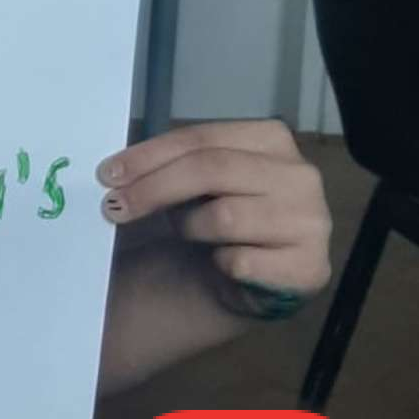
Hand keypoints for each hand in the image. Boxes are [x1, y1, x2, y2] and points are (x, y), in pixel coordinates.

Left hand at [99, 120, 331, 310]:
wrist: (242, 280)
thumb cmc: (212, 220)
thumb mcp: (191, 183)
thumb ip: (170, 166)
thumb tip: (115, 171)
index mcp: (270, 139)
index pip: (201, 138)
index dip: (149, 156)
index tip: (108, 174)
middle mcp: (300, 175)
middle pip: (211, 170)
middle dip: (153, 188)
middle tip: (114, 207)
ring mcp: (311, 221)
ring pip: (224, 216)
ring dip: (189, 228)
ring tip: (186, 236)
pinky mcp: (309, 268)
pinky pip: (240, 261)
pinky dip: (217, 264)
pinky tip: (218, 265)